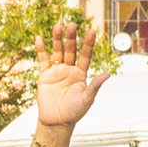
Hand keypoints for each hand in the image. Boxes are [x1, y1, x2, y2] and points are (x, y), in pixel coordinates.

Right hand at [33, 16, 107, 133]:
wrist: (57, 122)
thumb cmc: (74, 112)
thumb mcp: (87, 99)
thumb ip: (95, 86)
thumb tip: (107, 74)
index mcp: (81, 74)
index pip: (86, 55)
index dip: (88, 44)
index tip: (92, 31)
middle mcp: (69, 69)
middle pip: (71, 50)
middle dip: (71, 38)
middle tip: (72, 24)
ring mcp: (56, 71)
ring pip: (57, 52)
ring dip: (58, 39)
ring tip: (58, 26)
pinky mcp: (44, 76)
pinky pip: (43, 60)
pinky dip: (41, 50)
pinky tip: (40, 39)